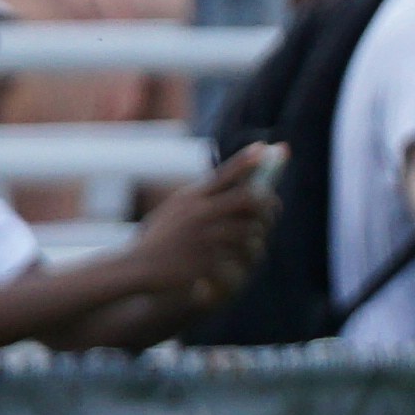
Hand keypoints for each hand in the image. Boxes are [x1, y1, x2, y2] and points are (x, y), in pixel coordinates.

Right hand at [137, 146, 279, 304]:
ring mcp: (205, 235)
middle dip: (267, 203)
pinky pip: (242, 253)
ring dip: (258, 232)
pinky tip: (243, 255)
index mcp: (191, 196)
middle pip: (248, 199)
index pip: (223, 174)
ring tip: (255, 235)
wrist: (141, 266)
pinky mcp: (210, 258)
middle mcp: (199, 212)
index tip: (262, 148)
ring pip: (250, 228)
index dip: (245, 161)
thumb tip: (240, 189)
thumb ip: (204, 199)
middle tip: (274, 206)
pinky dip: (248, 253)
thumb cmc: (162, 237)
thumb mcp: (178, 209)